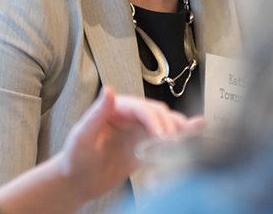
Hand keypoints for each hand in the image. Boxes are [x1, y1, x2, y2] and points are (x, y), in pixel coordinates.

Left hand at [51, 86, 205, 200]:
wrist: (77, 182)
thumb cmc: (75, 158)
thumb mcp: (82, 135)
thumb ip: (96, 113)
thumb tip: (108, 90)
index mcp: (116, 108)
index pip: (141, 108)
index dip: (154, 120)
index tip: (161, 136)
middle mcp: (130, 116)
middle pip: (158, 114)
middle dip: (169, 126)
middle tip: (174, 144)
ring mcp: (140, 131)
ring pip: (166, 124)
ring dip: (180, 127)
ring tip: (194, 132)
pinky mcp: (146, 147)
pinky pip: (166, 139)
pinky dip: (182, 135)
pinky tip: (197, 129)